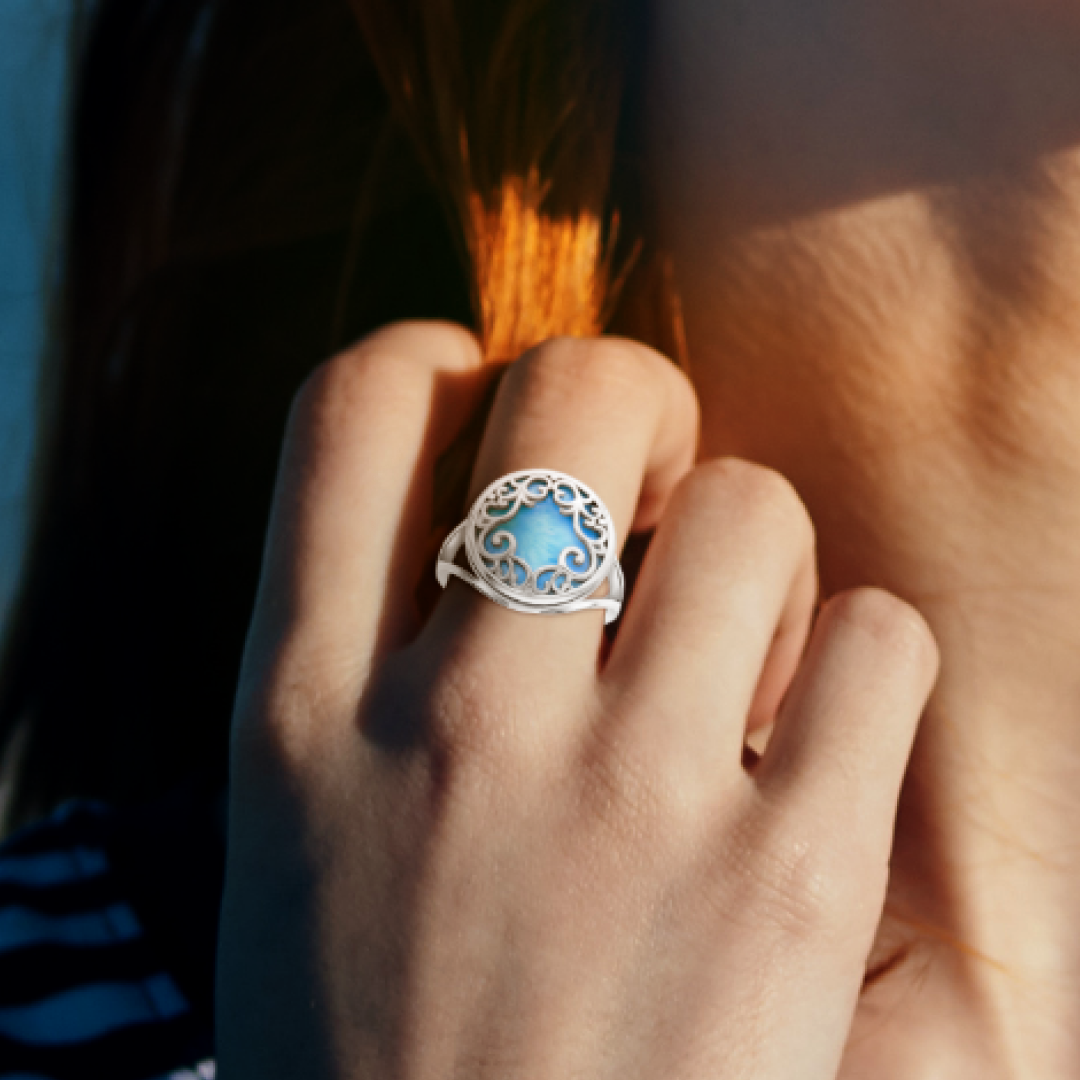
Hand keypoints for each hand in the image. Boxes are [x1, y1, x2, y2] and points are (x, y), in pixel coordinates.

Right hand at [215, 323, 937, 1078]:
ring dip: (757, 548)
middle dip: (624, 398)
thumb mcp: (303, 840)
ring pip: (750, 508)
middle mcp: (459, 732)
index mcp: (300, 721)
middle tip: (644, 472)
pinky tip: (811, 738)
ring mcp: (629, 801)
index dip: (426, 362)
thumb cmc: (381, 1046)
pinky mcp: (791, 882)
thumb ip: (357, 658)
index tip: (471, 387)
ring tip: (734, 647)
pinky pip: (881, 642)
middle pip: (572, 402)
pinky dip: (863, 662)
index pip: (348, 418)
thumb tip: (484, 502)